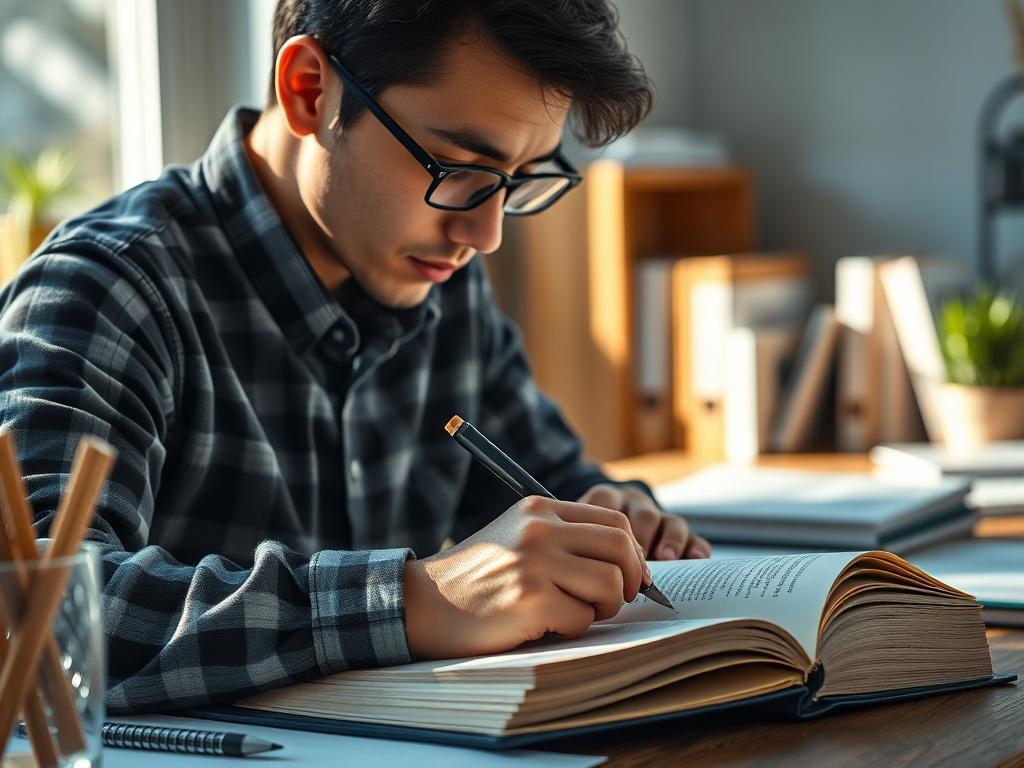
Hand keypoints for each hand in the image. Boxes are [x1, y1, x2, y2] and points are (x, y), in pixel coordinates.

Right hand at [403, 495, 648, 659]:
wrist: (423, 602)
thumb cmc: (475, 578)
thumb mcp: (516, 537)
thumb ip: (563, 538)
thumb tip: (629, 562)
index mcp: (539, 509)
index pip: (614, 520)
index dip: (633, 552)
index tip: (632, 577)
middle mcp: (539, 529)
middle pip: (621, 547)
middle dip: (630, 580)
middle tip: (616, 599)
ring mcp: (535, 562)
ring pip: (610, 584)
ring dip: (603, 607)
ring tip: (576, 613)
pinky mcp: (530, 598)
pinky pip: (582, 618)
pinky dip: (572, 628)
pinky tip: (544, 625)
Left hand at [577, 483, 710, 560]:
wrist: (610, 537)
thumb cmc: (588, 540)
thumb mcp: (578, 534)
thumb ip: (577, 542)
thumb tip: (578, 565)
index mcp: (608, 499)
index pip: (606, 502)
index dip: (607, 524)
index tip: (604, 547)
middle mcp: (636, 505)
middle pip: (644, 514)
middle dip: (642, 536)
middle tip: (638, 557)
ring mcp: (661, 520)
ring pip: (672, 523)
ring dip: (670, 541)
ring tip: (665, 559)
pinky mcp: (682, 537)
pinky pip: (695, 540)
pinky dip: (697, 549)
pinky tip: (694, 559)